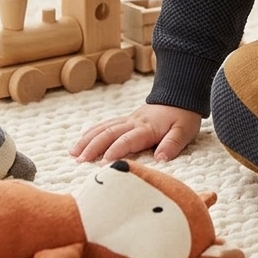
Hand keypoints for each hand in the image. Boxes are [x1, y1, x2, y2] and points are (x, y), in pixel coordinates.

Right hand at [70, 103, 201, 163]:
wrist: (181, 93)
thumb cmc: (184, 115)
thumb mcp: (184, 130)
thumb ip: (173, 144)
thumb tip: (161, 159)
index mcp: (147, 128)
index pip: (128, 139)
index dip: (115, 151)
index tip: (102, 163)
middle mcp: (134, 122)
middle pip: (109, 133)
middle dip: (93, 147)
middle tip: (79, 161)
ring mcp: (128, 119)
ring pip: (103, 127)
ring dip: (87, 139)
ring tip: (73, 153)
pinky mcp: (126, 119)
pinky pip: (105, 124)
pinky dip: (91, 132)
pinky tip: (81, 141)